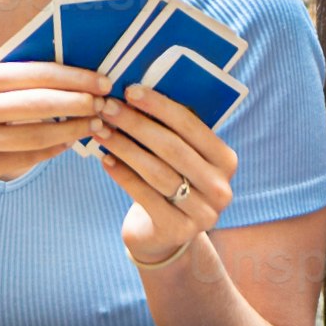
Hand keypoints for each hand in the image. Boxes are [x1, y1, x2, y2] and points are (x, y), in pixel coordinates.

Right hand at [0, 56, 111, 196]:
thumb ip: (10, 78)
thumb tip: (65, 70)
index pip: (35, 73)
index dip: (74, 76)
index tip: (101, 80)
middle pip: (40, 104)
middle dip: (79, 102)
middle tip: (105, 103)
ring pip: (37, 136)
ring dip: (72, 130)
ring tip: (94, 124)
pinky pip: (26, 159)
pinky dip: (52, 151)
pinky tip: (68, 143)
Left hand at [94, 83, 244, 272]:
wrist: (165, 235)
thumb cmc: (171, 182)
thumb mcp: (180, 158)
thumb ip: (171, 132)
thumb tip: (134, 92)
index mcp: (225, 160)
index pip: (191, 126)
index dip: (159, 106)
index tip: (129, 90)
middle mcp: (220, 187)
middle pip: (172, 148)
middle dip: (136, 123)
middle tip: (107, 107)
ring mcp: (202, 212)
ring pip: (157, 171)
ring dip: (124, 147)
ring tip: (100, 130)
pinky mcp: (178, 230)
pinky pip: (144, 195)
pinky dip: (122, 175)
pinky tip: (105, 160)